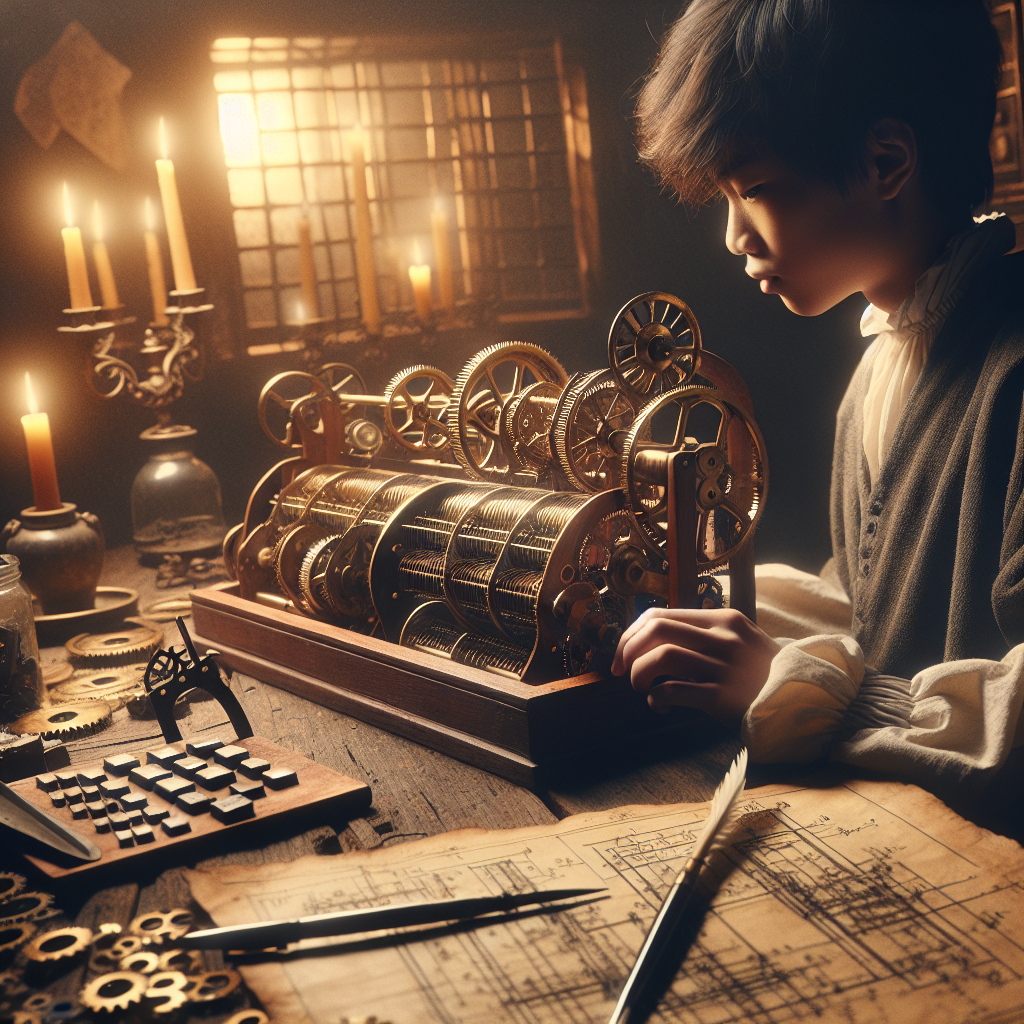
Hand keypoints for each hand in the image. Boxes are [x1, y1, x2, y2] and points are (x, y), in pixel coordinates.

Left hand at [611, 607, 779, 726]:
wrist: (802, 702)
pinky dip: (656, 698)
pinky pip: (674, 691)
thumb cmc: (762, 676)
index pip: (661, 614)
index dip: (632, 632)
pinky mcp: (723, 697)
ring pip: (662, 657)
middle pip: (656, 629)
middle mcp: (723, 638)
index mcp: (723, 620)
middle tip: (619, 671)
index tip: (621, 652)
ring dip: (639, 673)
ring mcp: (724, 667)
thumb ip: (704, 635)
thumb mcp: (740, 641)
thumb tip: (653, 639)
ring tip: (641, 688)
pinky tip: (659, 706)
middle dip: (627, 649)